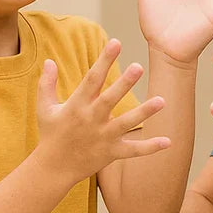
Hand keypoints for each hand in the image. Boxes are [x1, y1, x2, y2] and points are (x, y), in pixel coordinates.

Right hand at [34, 40, 169, 186]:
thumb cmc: (51, 134)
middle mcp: (91, 120)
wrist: (52, 169)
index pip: (92, 79)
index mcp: (77, 105)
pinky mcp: (111, 153)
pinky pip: (133, 151)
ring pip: (126, 124)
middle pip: (110, 99)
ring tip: (162, 100)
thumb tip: (49, 61)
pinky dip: (150, 147)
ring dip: (144, 112)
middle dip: (124, 84)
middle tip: (139, 67)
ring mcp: (103, 137)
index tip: (116, 42)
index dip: (104, 60)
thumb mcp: (44, 108)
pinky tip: (168, 141)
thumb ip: (47, 84)